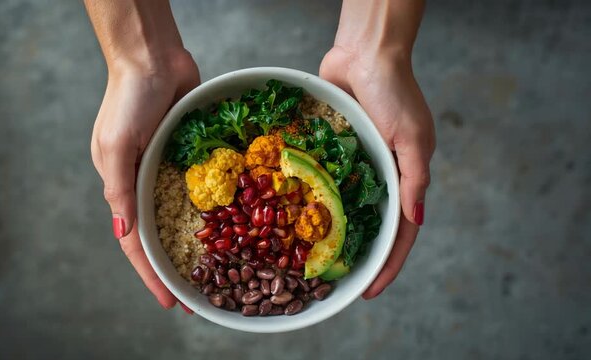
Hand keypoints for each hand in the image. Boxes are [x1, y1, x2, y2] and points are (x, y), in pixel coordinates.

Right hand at [91, 50, 199, 309]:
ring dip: (197, 245)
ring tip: (219, 270)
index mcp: (122, 187)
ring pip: (184, 218)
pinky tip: (233, 226)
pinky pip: (204, 190)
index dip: (152, 275)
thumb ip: (119, 189)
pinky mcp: (191, 157)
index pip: (136, 244)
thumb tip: (122, 231)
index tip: (170, 302)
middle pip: (162, 237)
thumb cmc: (129, 99)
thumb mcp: (117, 145)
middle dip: (177, 269)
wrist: (153, 58)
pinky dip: (215, 210)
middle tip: (199, 296)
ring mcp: (169, 172)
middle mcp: (145, 184)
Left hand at [320, 46, 434, 297]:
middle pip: (370, 226)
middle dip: (357, 255)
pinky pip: (323, 180)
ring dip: (332, 232)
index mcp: (406, 175)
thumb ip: (414, 178)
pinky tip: (294, 217)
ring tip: (312, 259)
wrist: (365, 52)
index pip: (400, 232)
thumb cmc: (394, 91)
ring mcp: (355, 163)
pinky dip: (313, 199)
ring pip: (344, 207)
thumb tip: (417, 219)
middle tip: (336, 283)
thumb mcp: (413, 136)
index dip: (387, 263)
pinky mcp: (333, 148)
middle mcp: (380, 174)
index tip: (370, 290)